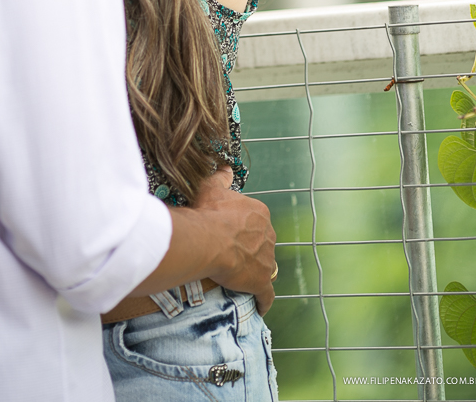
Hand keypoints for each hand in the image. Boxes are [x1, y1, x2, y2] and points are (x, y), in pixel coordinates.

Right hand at [193, 169, 276, 314]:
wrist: (207, 239)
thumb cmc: (209, 212)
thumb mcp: (213, 187)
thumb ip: (222, 178)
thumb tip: (226, 169)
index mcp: (259, 213)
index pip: (256, 221)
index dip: (243, 228)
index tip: (231, 232)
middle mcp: (268, 234)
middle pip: (262, 243)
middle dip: (252, 248)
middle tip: (232, 254)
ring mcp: (267, 259)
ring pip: (265, 266)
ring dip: (256, 271)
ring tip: (241, 277)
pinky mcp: (261, 282)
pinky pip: (266, 294)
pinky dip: (263, 300)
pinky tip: (259, 306)